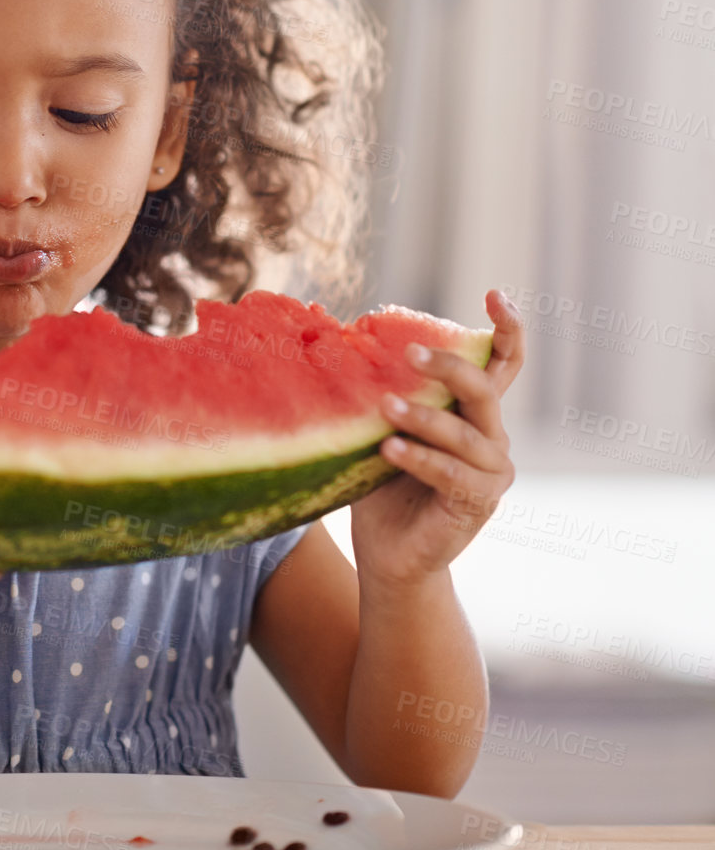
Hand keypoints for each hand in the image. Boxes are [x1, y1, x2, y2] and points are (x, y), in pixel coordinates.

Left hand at [348, 289, 525, 590]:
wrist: (389, 556)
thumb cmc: (382, 489)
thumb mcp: (379, 432)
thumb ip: (380, 395)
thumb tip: (342, 343)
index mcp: (473, 415)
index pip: (502, 366)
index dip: (507, 328)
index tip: (495, 293)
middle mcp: (492, 439)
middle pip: (484, 389)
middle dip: (448, 366)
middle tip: (406, 353)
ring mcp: (491, 472)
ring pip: (466, 432)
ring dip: (424, 417)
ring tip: (385, 408)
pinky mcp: (478, 502)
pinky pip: (452, 473)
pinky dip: (420, 458)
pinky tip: (389, 450)